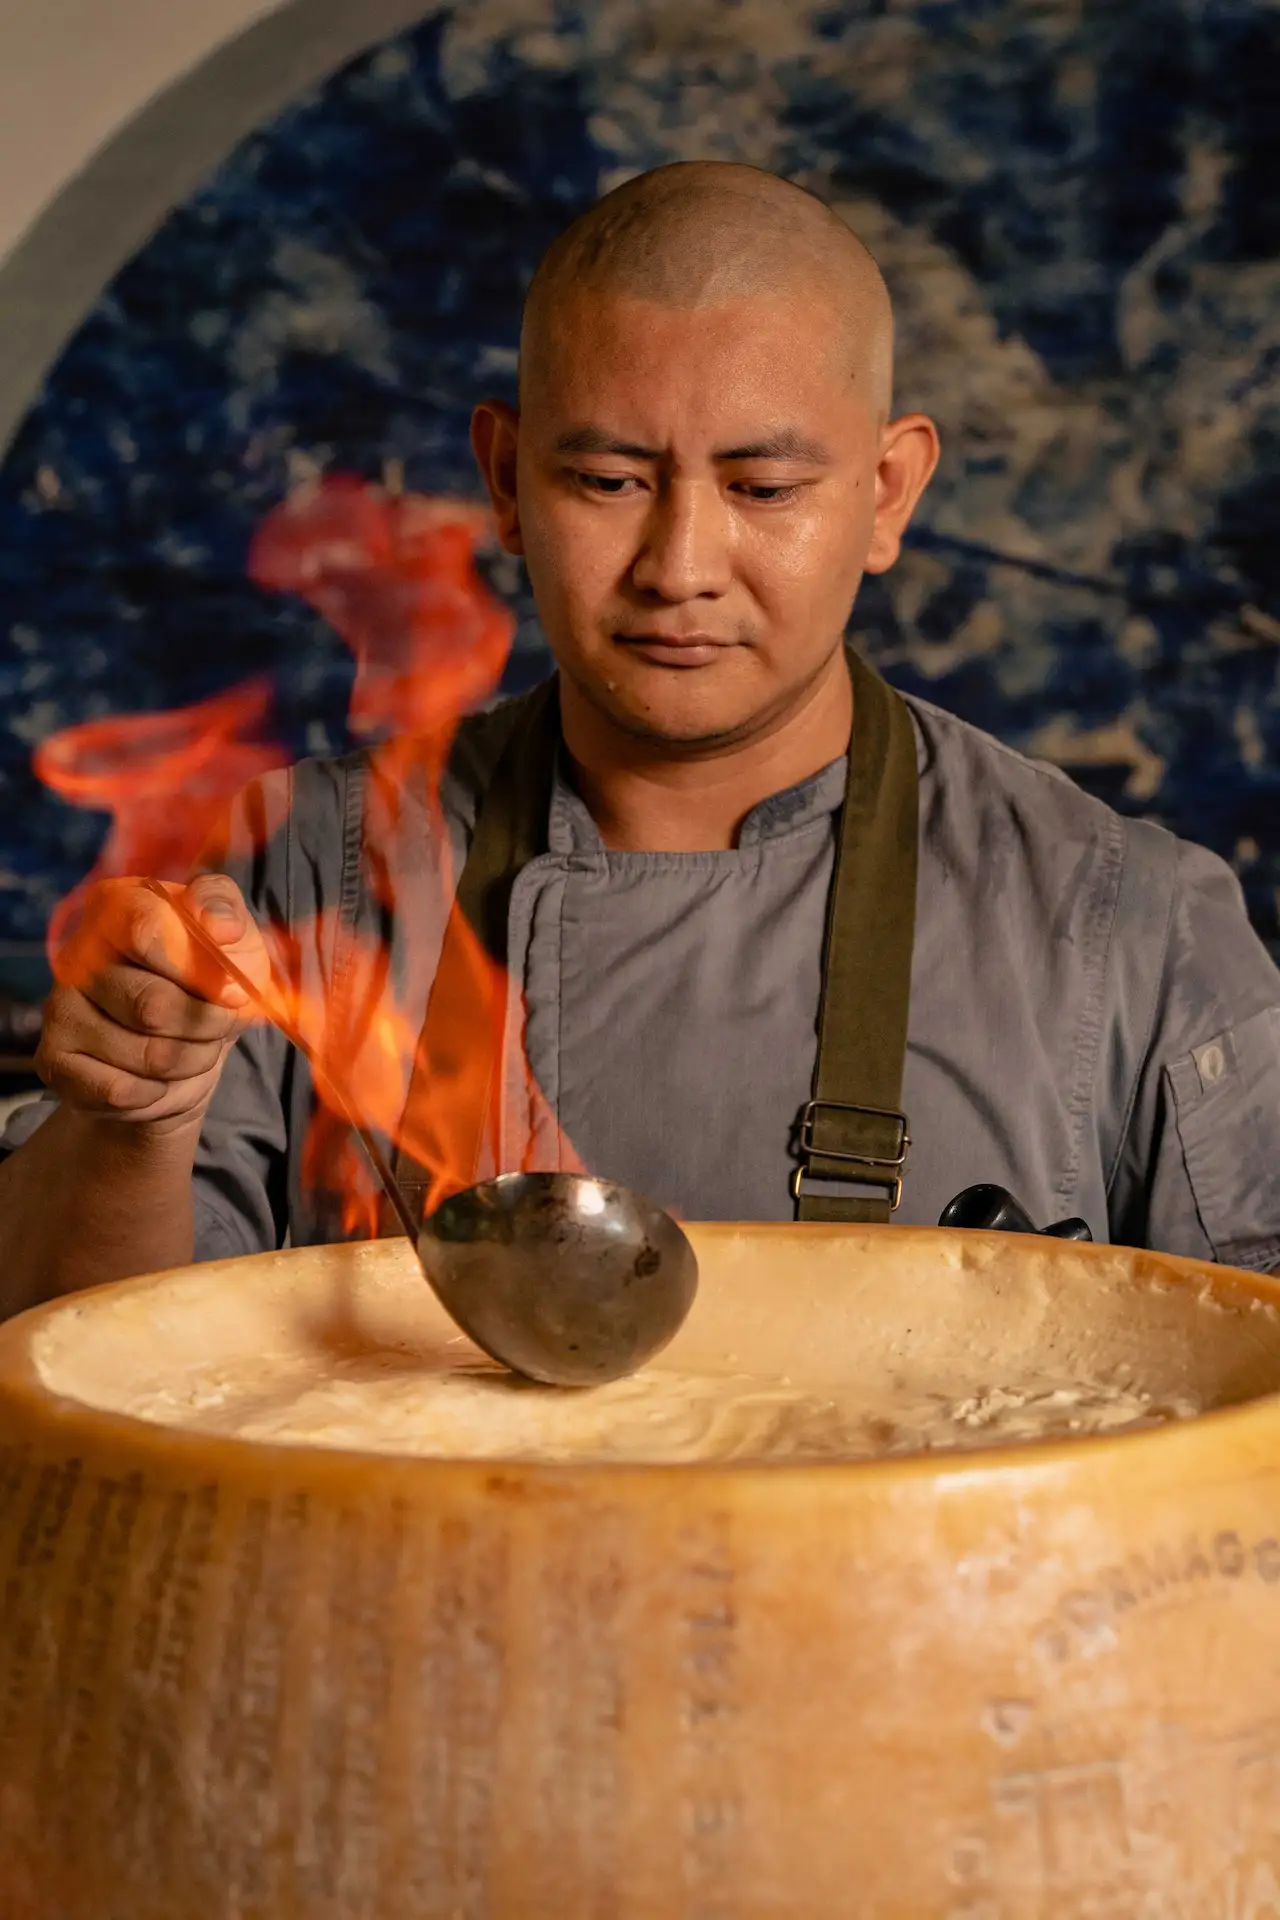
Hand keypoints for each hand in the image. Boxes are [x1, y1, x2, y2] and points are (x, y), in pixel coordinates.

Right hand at [37, 874, 272, 1133]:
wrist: (179, 1055)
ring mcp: (60, 1006)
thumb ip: (227, 914)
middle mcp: (78, 952)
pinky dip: (158, 1092)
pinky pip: (122, 1090)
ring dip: (191, 1061)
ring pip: (147, 1054)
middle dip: (206, 1028)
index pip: (147, 930)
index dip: (200, 971)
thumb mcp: (234, 940)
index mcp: (117, 905)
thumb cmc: (208, 987)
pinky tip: (158, 1077)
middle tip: (219, 1028)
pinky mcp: (54, 1059)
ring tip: (194, 1049)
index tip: (234, 994)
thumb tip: (221, 928)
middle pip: (152, 1005)